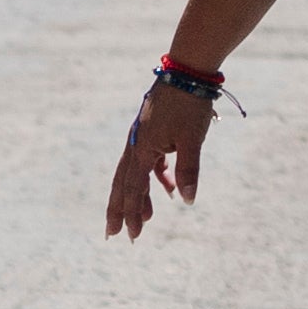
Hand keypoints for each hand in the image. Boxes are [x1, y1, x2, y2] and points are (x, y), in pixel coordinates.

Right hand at [104, 82, 212, 239]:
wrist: (187, 73)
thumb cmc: (190, 106)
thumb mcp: (193, 140)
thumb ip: (188, 170)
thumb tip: (188, 201)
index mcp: (141, 150)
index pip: (132, 189)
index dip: (131, 213)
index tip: (130, 235)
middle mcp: (135, 145)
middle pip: (122, 184)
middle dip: (120, 210)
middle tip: (114, 234)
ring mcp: (142, 138)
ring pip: (134, 173)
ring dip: (139, 195)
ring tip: (146, 217)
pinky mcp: (152, 131)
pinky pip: (150, 160)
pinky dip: (158, 175)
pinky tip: (169, 189)